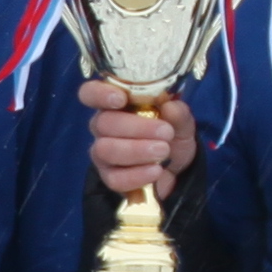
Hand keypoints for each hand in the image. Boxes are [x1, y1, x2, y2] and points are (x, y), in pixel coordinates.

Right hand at [77, 78, 195, 201]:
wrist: (177, 167)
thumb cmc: (170, 134)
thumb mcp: (181, 120)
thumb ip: (177, 112)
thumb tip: (171, 106)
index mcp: (114, 104)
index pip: (90, 93)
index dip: (99, 94)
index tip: (121, 99)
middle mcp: (102, 126)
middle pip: (103, 123)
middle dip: (137, 127)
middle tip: (166, 132)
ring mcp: (102, 153)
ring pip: (105, 150)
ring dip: (137, 150)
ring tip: (163, 151)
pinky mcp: (109, 177)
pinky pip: (114, 178)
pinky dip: (137, 175)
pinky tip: (156, 170)